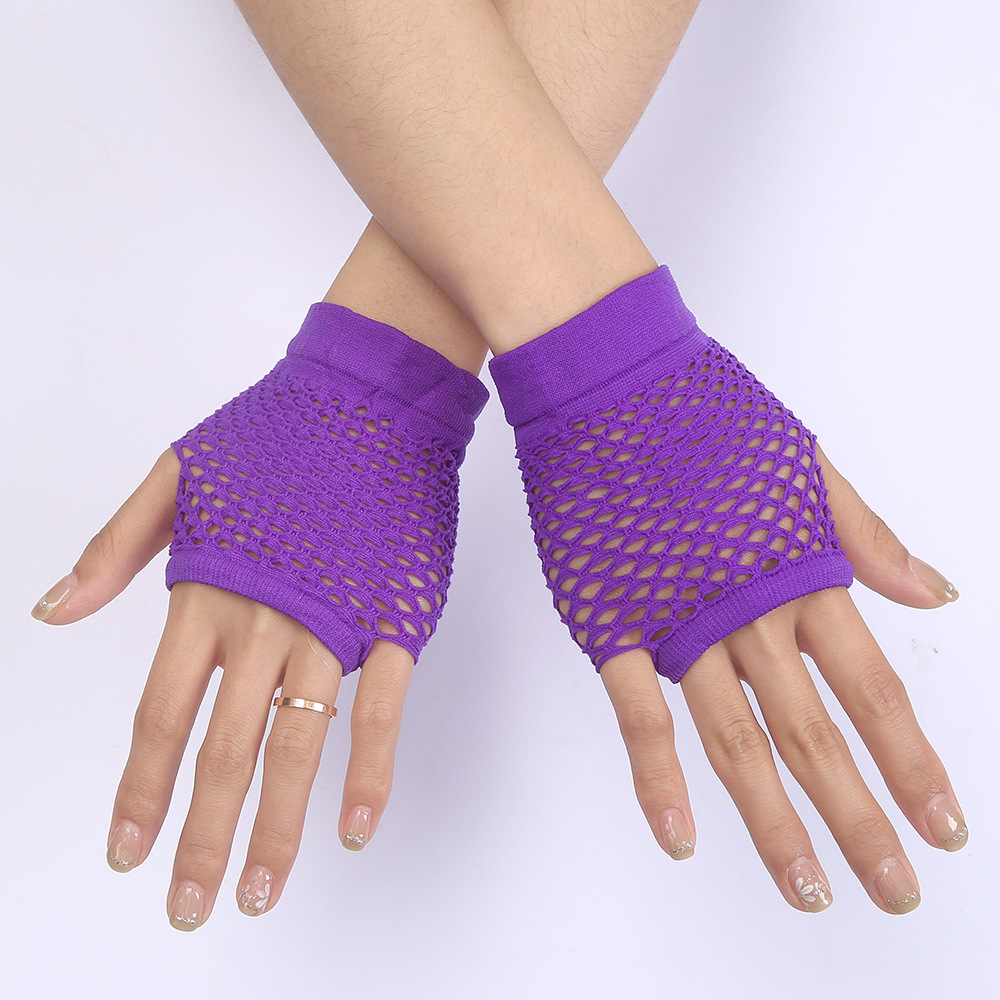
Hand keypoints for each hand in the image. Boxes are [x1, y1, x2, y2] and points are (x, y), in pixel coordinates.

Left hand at [32, 449, 414, 928]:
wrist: (375, 397)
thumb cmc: (280, 431)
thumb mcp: (179, 473)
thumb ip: (115, 547)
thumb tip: (50, 613)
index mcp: (209, 589)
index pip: (162, 713)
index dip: (141, 788)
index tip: (127, 850)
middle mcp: (265, 620)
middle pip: (224, 748)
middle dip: (201, 835)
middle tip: (188, 907)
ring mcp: (334, 623)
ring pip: (298, 744)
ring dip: (277, 826)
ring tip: (257, 892)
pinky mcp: (395, 618)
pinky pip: (381, 709)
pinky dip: (369, 772)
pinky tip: (354, 828)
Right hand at [599, 445, 964, 912]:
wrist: (608, 379)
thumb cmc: (704, 410)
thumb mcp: (802, 461)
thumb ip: (862, 535)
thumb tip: (933, 594)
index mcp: (799, 570)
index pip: (872, 690)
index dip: (911, 764)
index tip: (942, 826)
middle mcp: (748, 610)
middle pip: (814, 735)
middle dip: (860, 819)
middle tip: (896, 890)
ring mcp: (677, 621)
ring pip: (735, 742)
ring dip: (776, 824)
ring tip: (810, 891)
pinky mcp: (612, 622)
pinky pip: (638, 714)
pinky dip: (658, 779)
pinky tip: (681, 838)